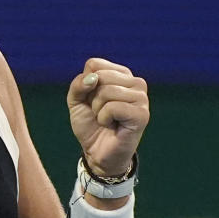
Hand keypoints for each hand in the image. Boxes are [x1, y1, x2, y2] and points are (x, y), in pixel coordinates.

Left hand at [67, 58, 149, 177]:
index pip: (94, 64)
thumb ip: (78, 84)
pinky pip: (113, 107)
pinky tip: (112, 126)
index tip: (92, 101)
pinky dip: (104, 119)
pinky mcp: (142, 114)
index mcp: (122, 74)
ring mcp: (141, 98)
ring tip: (106, 120)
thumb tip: (93, 78)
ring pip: (107, 91)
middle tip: (100, 113)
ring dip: (98, 110)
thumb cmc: (91, 125)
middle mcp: (136, 82)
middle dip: (92, 98)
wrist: (97, 153)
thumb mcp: (76, 101)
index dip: (85, 85)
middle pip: (100, 76)